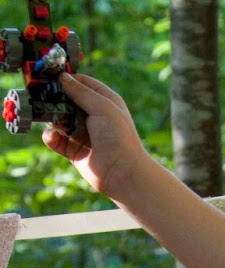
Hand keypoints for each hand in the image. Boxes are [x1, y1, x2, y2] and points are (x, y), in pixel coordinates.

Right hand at [41, 73, 150, 200]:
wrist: (123, 174)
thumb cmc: (117, 137)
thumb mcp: (102, 107)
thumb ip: (81, 92)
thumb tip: (62, 77)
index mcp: (105, 102)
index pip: (83, 83)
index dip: (67, 79)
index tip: (50, 76)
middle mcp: (94, 117)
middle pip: (69, 101)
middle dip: (55, 98)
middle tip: (40, 94)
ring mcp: (84, 134)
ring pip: (61, 120)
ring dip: (52, 118)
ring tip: (47, 116)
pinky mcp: (76, 152)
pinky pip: (58, 141)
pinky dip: (51, 138)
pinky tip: (50, 136)